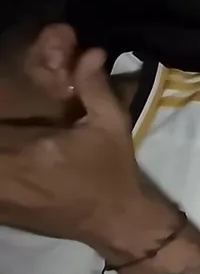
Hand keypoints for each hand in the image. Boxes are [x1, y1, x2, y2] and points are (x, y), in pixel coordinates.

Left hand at [0, 49, 146, 243]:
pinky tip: (10, 165)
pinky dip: (0, 173)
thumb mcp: (111, 125)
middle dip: (2, 130)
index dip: (1, 110)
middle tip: (9, 126)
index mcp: (27, 149)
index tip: (6, 114)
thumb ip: (94, 88)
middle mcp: (6, 175)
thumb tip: (90, 53)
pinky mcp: (0, 212)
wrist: (114, 221)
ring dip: (0, 151)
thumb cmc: (113, 171)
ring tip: (11, 144)